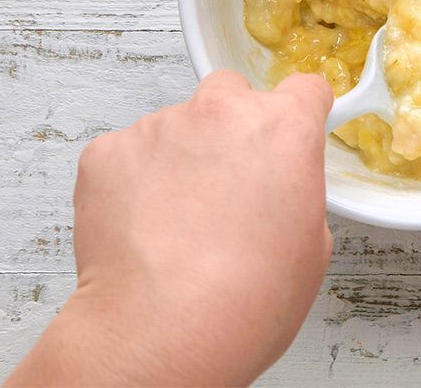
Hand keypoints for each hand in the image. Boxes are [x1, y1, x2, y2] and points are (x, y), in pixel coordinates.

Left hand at [6, 70, 334, 386]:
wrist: (163, 329)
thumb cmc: (243, 300)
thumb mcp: (312, 247)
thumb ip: (296, 191)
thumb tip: (276, 193)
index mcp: (283, 129)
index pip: (303, 90)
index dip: (299, 114)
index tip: (290, 131)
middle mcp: (221, 113)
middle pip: (231, 95)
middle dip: (232, 130)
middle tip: (229, 187)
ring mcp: (160, 127)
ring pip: (175, 128)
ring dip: (180, 161)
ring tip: (178, 224)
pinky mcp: (108, 151)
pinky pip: (127, 154)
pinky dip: (134, 181)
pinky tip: (144, 228)